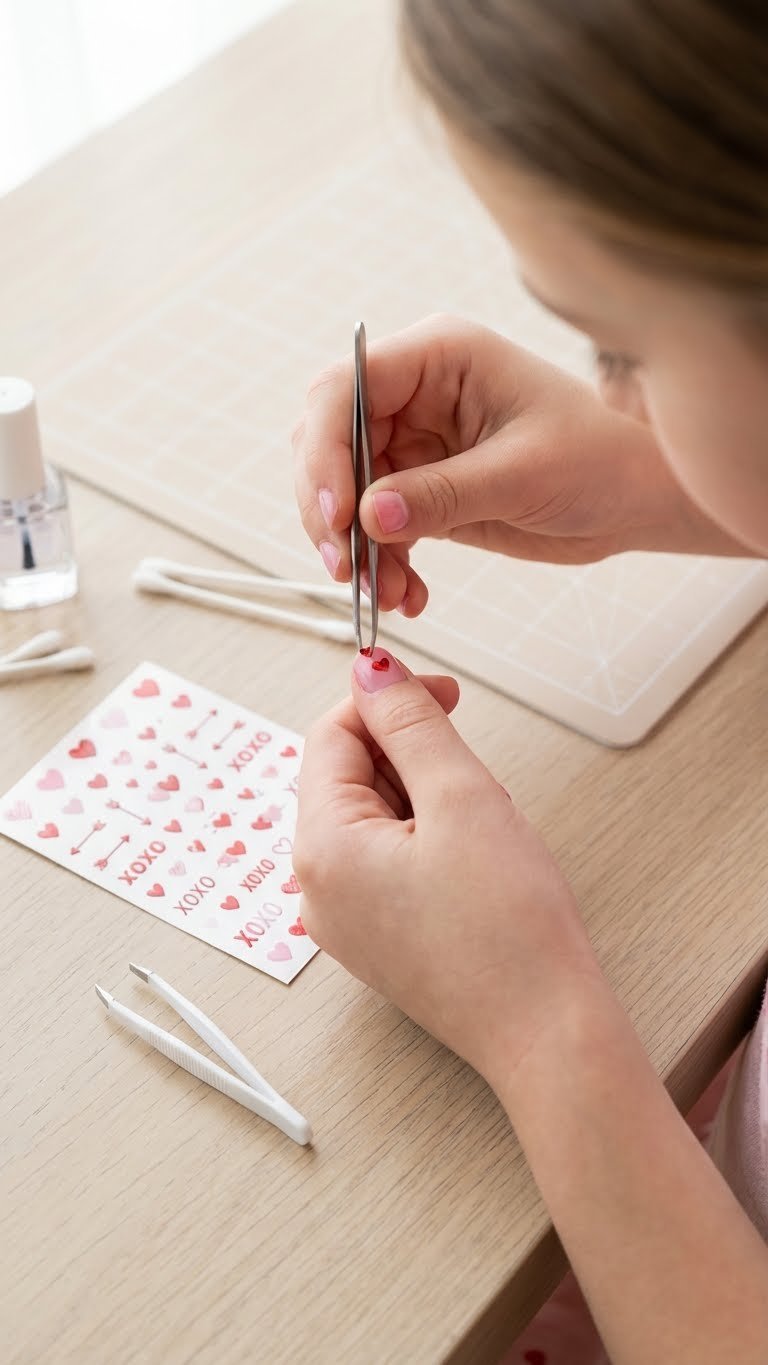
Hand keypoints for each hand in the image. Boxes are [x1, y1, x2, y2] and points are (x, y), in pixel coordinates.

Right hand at [293, 315, 743, 615]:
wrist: (633, 500)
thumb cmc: (598, 460)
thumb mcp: (522, 475)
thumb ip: (443, 494)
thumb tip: (369, 518)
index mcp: (438, 358)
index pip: (345, 389)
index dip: (325, 450)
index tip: (338, 515)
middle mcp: (415, 394)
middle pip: (329, 443)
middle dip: (329, 510)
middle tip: (345, 569)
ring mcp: (414, 443)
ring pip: (347, 495)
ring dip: (356, 550)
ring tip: (387, 596)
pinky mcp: (421, 489)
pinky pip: (377, 529)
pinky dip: (383, 566)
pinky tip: (409, 596)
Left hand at [294, 647, 600, 1089]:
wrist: (546, 1032)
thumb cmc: (510, 927)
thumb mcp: (463, 797)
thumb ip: (411, 723)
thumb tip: (371, 671)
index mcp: (321, 848)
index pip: (332, 737)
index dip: (388, 701)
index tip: (446, 695)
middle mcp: (316, 888)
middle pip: (347, 777)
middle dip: (410, 757)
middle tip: (476, 778)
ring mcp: (343, 919)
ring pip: (372, 818)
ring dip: (424, 798)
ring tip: (482, 830)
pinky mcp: (375, 939)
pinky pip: (385, 861)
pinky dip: (426, 840)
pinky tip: (474, 862)